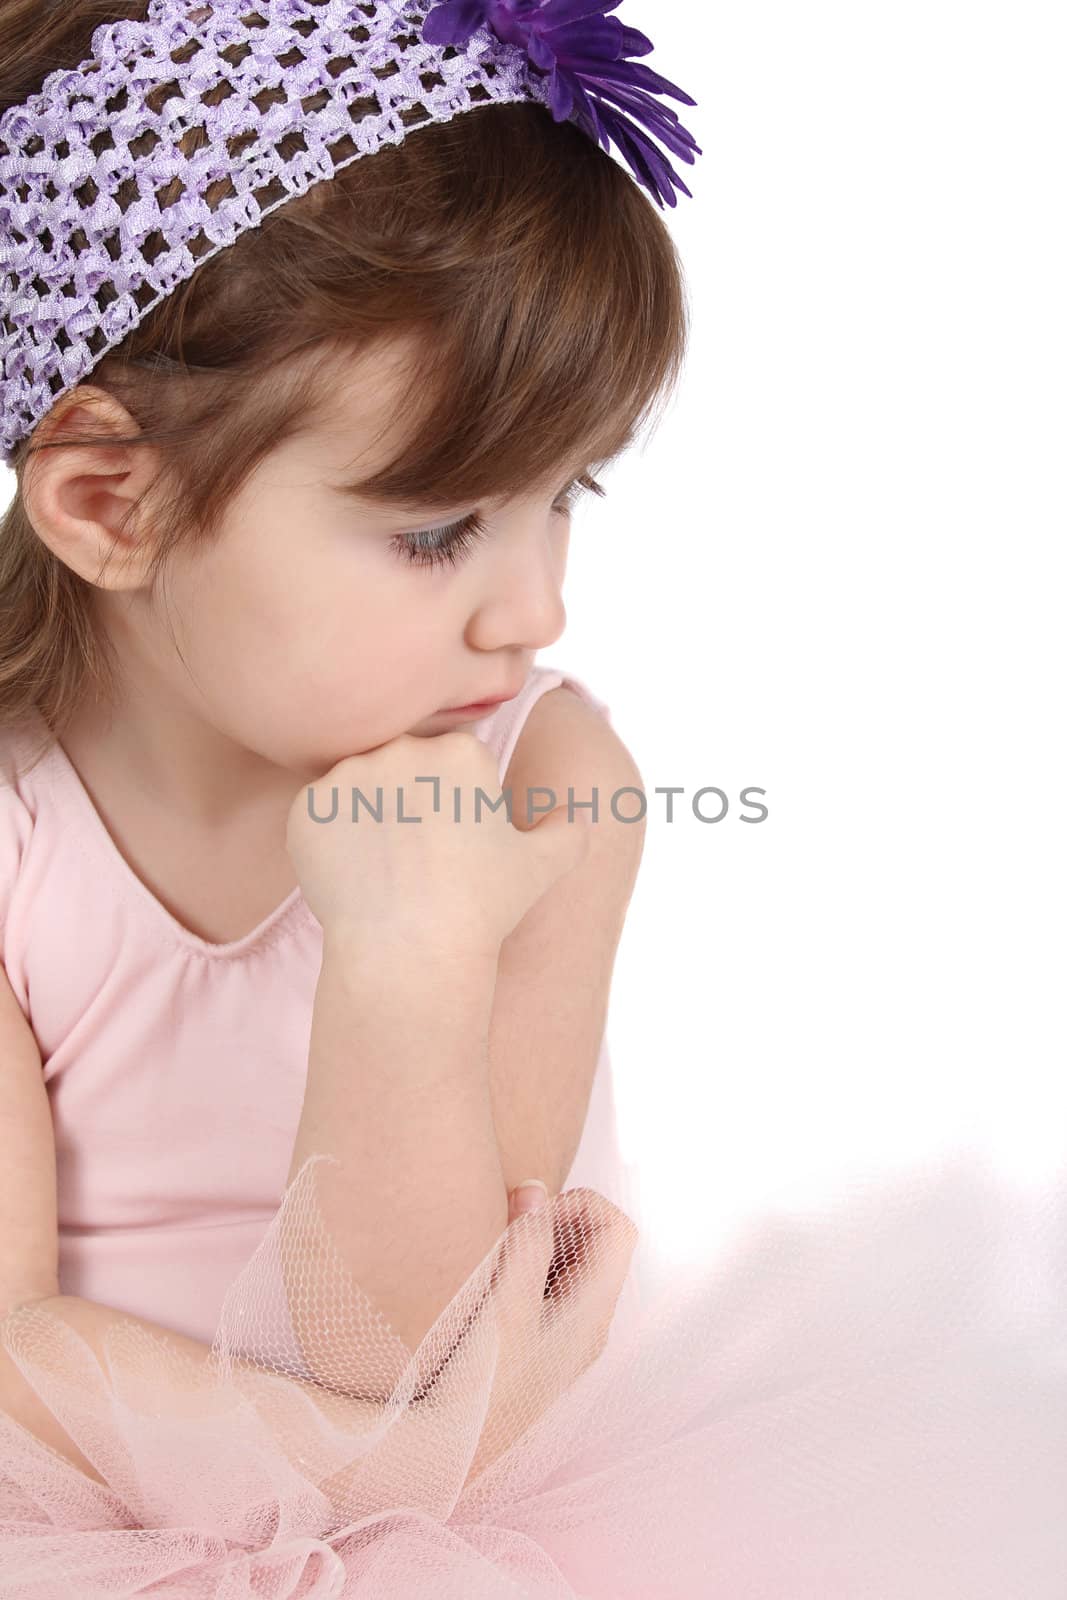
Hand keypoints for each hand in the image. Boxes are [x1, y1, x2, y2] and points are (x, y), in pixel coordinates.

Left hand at [286, 730, 590, 959]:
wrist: (408, 950)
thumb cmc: (481, 908)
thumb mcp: (541, 867)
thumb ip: (566, 830)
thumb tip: (574, 815)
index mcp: (460, 752)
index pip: (453, 763)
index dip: (457, 804)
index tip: (456, 845)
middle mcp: (402, 749)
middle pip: (404, 766)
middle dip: (410, 802)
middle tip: (419, 860)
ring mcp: (349, 776)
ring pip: (360, 787)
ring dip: (369, 817)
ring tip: (386, 870)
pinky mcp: (308, 807)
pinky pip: (319, 814)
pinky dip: (330, 839)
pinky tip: (353, 876)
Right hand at [466, 1185, 637, 1481]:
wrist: (456, 1453)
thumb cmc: (483, 1385)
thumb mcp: (504, 1308)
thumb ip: (526, 1246)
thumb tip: (538, 1190)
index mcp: (593, 1312)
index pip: (620, 1229)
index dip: (582, 1206)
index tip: (536, 1215)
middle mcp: (590, 1323)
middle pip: (600, 1242)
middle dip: (560, 1220)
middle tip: (512, 1227)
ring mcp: (569, 1336)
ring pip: (574, 1264)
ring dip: (541, 1243)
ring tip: (499, 1251)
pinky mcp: (544, 1346)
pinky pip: (552, 1288)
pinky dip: (529, 1269)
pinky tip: (493, 1280)